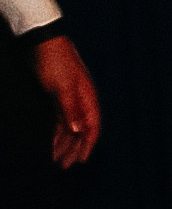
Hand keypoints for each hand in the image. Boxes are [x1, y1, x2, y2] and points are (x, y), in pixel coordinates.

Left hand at [33, 34, 99, 165]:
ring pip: (69, 128)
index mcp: (87, 99)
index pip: (92, 128)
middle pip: (81, 131)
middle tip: (64, 166)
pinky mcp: (57, 97)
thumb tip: (80, 132)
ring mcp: (69, 100)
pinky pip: (60, 121)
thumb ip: (71, 110)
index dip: (87, 146)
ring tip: (56, 160)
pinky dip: (56, 134)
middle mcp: (81, 102)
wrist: (42, 41)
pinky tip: (51, 144)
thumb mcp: (62, 87)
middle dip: (74, 150)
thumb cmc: (55, 62)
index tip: (80, 162)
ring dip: (64, 144)